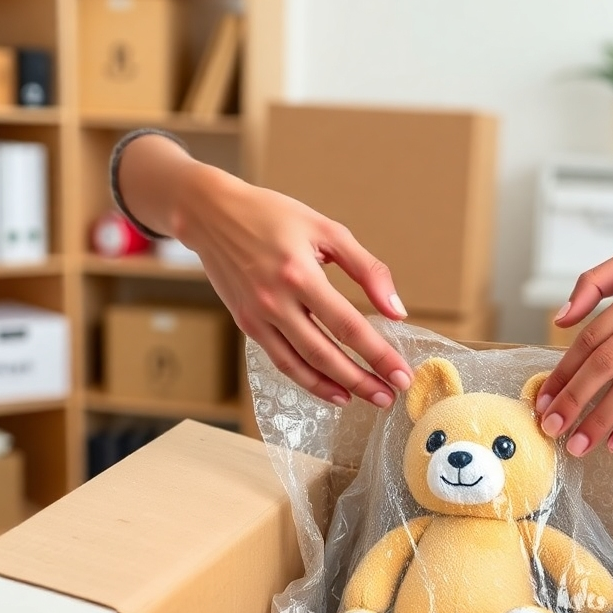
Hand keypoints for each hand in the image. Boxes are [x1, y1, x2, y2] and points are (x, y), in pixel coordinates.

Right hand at [118, 134, 412, 407]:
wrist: (210, 213)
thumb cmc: (272, 216)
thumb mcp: (327, 231)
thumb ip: (367, 270)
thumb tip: (397, 310)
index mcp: (300, 274)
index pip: (348, 326)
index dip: (378, 355)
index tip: (402, 373)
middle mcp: (276, 301)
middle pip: (326, 353)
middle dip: (362, 380)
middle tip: (390, 396)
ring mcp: (258, 317)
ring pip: (302, 365)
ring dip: (337, 387)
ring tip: (366, 399)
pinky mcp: (247, 325)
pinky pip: (282, 361)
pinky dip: (308, 380)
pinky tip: (333, 390)